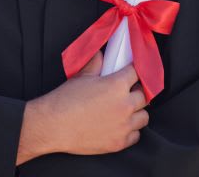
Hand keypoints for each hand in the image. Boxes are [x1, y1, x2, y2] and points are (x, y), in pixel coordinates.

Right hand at [16, 52, 148, 164]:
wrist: (54, 126)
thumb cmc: (65, 100)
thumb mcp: (81, 77)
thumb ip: (95, 65)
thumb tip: (100, 55)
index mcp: (116, 86)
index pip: (136, 74)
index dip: (133, 72)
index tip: (132, 73)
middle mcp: (125, 105)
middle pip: (144, 96)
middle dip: (137, 92)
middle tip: (128, 92)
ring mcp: (124, 126)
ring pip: (144, 117)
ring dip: (136, 112)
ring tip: (125, 110)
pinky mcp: (120, 142)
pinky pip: (136, 135)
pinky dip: (130, 130)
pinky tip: (120, 125)